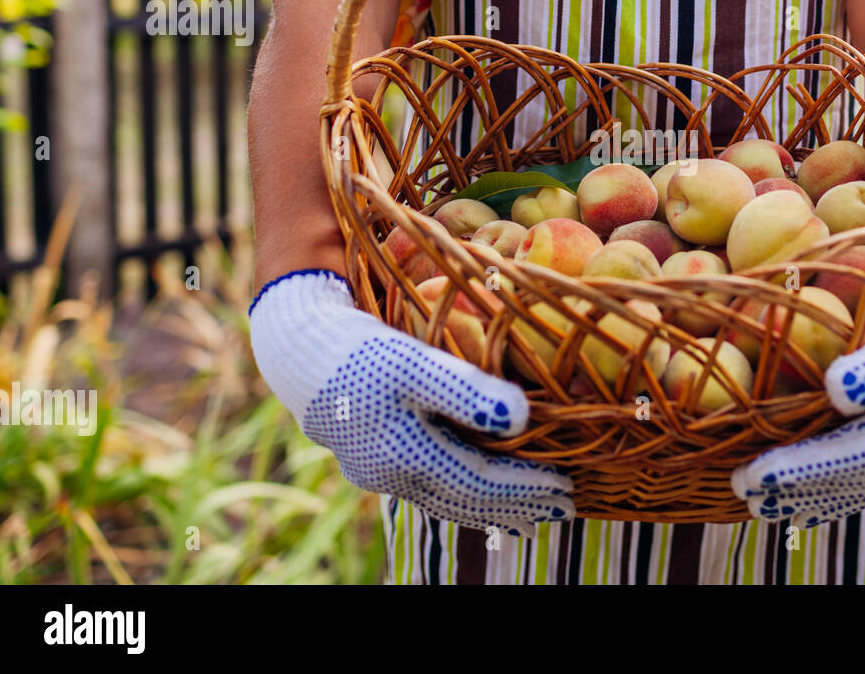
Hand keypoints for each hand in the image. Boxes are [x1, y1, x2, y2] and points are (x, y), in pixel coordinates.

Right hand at [249, 269, 574, 534]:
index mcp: (404, 456)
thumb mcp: (413, 362)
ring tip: (534, 517)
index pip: (482, 482)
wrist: (297, 347)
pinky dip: (465, 498)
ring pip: (449, 501)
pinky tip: (481, 500)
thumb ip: (465, 390)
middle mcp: (391, 477)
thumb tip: (520, 419)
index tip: (567, 488)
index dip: (526, 488)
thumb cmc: (359, 349)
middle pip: (469, 501)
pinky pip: (431, 490)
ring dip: (495, 509)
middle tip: (566, 510)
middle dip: (520, 506)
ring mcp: (380, 474)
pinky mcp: (375, 460)